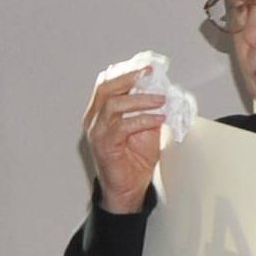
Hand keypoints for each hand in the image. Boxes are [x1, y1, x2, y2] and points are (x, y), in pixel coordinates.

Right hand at [82, 61, 170, 214]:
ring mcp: (96, 132)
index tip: (147, 67)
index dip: (125, 72)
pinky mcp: (103, 145)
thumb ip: (148, 110)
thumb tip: (162, 90)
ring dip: (140, 99)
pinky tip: (158, 120)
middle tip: (150, 73)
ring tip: (160, 100)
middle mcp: (93, 120)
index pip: (107, 84)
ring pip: (113, 104)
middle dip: (129, 77)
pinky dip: (143, 120)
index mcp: (100, 112)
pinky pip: (122, 126)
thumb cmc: (134, 160)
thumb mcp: (146, 128)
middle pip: (105, 89)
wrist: (129, 189)